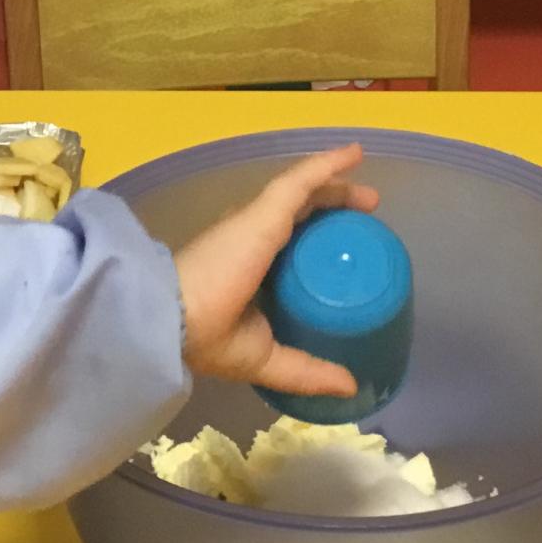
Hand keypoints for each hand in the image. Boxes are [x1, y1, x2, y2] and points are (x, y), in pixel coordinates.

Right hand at [174, 145, 378, 400]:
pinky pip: (303, 179)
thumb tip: (351, 387)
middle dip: (332, 211)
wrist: (174, 319)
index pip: (288, 246)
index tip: (347, 253)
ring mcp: (257, 220)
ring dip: (335, 188)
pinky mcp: (263, 211)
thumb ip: (306, 371)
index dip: (316, 243)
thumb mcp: (268, 359)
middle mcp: (252, 238)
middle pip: (300, 216)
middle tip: (366, 216)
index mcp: (249, 270)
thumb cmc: (212, 338)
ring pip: (303, 194)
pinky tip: (354, 155)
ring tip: (367, 196)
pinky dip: (328, 165)